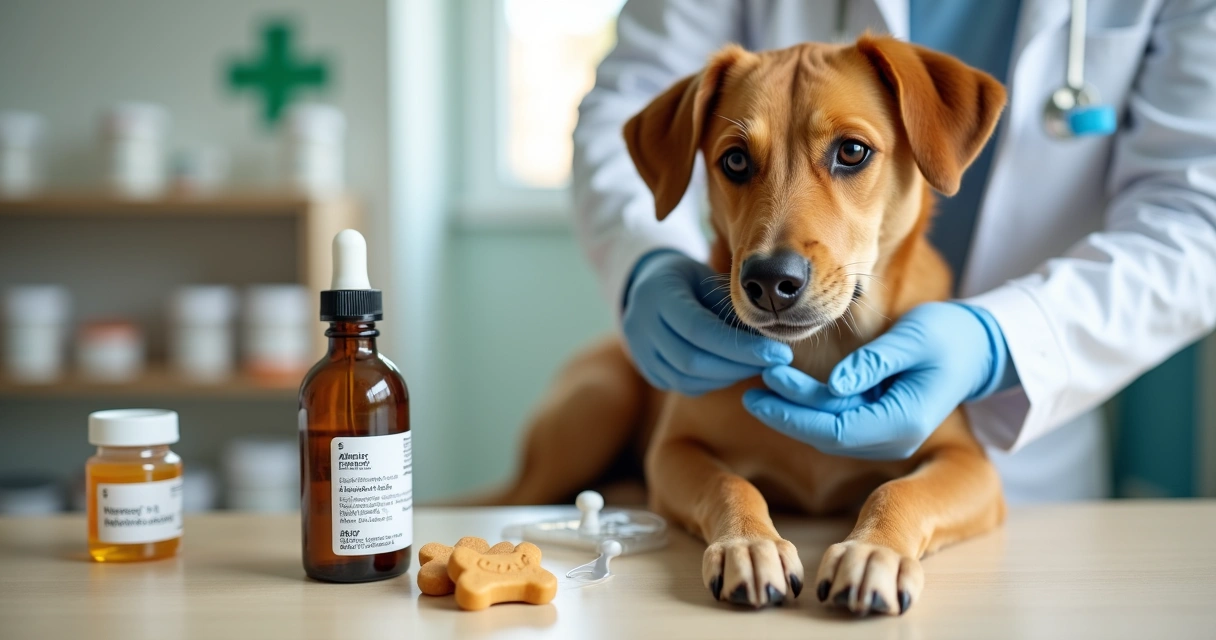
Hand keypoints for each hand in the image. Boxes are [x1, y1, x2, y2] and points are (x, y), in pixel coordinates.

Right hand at [623, 250, 792, 395]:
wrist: (648, 286)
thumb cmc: (688, 279)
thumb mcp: (709, 279)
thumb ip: (730, 307)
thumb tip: (768, 337)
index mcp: (657, 295)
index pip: (699, 330)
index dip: (740, 347)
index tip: (778, 353)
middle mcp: (641, 326)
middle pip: (691, 360)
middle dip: (739, 366)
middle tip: (775, 362)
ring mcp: (640, 352)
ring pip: (687, 379)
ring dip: (728, 377)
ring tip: (758, 365)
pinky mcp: (648, 370)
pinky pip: (683, 386)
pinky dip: (713, 382)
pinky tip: (734, 370)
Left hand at [742, 302, 1010, 459]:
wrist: (978, 348)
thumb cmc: (949, 336)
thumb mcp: (914, 339)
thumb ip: (874, 362)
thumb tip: (834, 383)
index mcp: (904, 422)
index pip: (836, 430)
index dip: (794, 416)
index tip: (760, 395)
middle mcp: (894, 437)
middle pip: (827, 434)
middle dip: (787, 412)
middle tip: (750, 391)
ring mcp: (887, 434)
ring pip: (829, 428)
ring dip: (795, 408)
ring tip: (763, 382)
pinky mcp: (879, 422)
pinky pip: (837, 419)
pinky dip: (811, 404)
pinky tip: (785, 387)